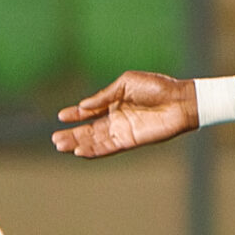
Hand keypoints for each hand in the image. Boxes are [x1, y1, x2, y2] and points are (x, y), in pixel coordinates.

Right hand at [53, 72, 196, 157]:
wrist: (179, 100)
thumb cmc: (157, 87)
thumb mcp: (126, 83)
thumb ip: (105, 95)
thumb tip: (83, 105)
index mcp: (114, 103)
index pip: (90, 111)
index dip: (75, 114)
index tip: (61, 117)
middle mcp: (116, 119)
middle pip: (89, 130)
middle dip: (72, 134)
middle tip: (55, 139)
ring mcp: (123, 131)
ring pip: (95, 141)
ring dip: (79, 144)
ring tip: (61, 146)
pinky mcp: (131, 141)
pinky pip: (109, 148)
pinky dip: (94, 151)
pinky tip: (80, 152)